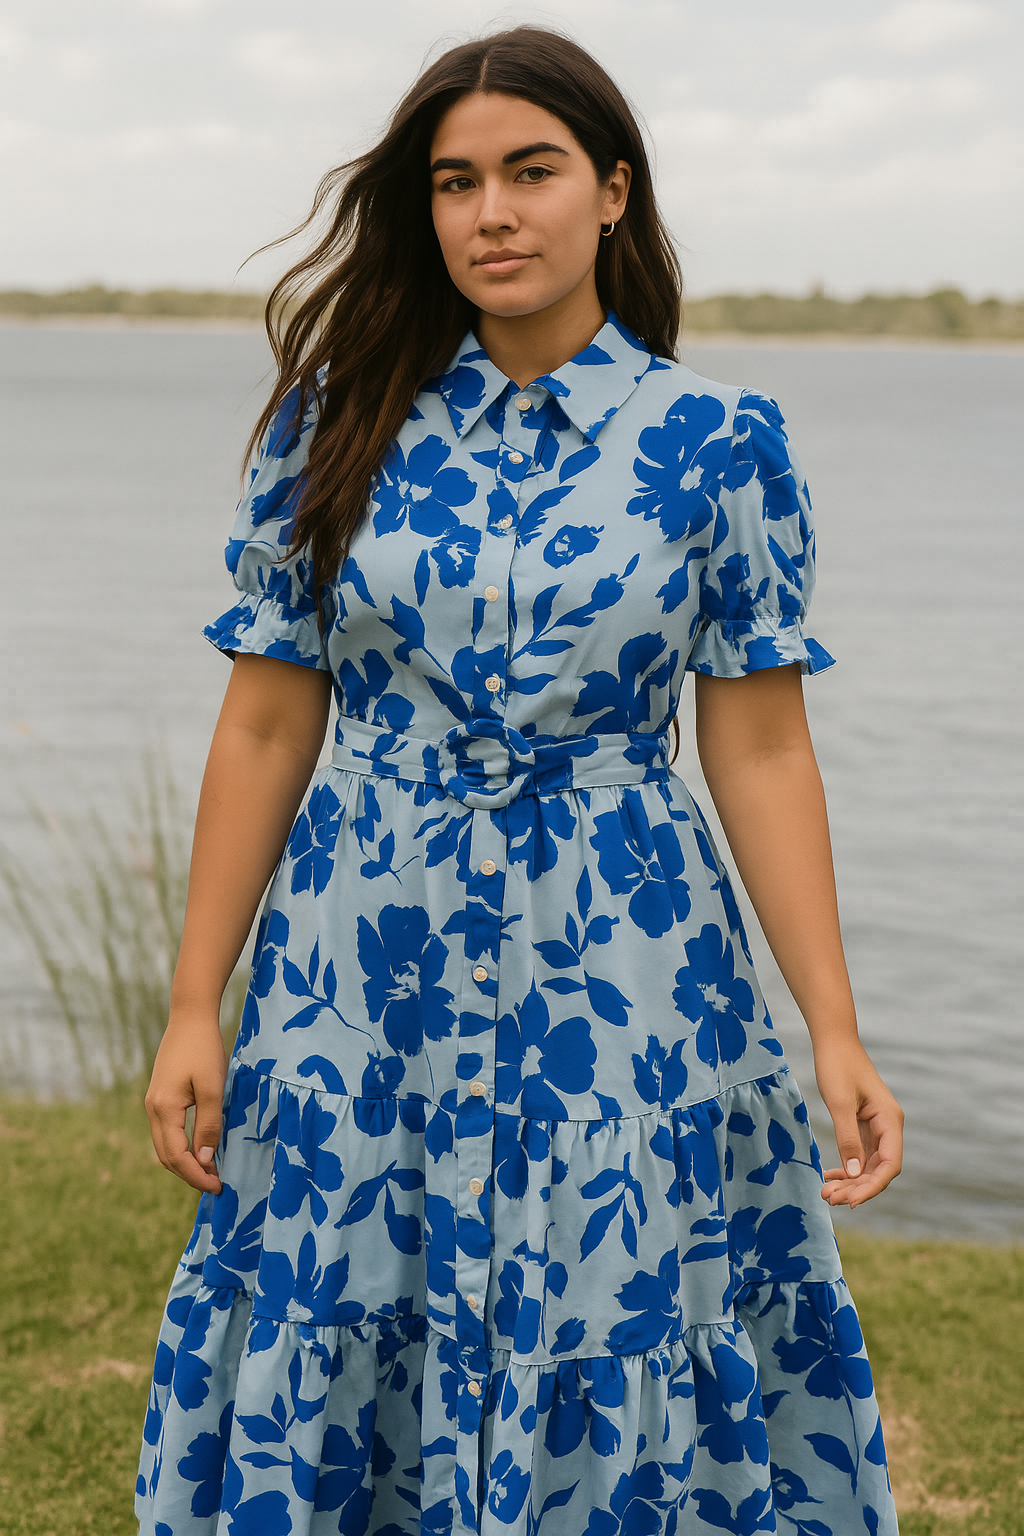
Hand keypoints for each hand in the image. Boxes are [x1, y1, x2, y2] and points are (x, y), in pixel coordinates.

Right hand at [145, 1009, 227, 1193]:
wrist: (190, 1017)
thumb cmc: (204, 1049)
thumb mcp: (213, 1087)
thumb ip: (208, 1124)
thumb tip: (205, 1159)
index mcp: (163, 1109)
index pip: (176, 1156)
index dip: (196, 1176)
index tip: (218, 1186)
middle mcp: (153, 1109)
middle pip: (166, 1156)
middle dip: (190, 1174)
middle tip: (216, 1183)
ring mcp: (154, 1103)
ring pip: (165, 1145)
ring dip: (186, 1162)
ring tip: (211, 1170)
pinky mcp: (161, 1096)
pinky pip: (168, 1131)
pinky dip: (182, 1146)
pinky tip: (201, 1147)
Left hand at [814, 1038, 902, 1208]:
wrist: (833, 1041)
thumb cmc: (837, 1066)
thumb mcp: (839, 1102)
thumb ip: (847, 1138)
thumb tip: (854, 1173)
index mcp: (890, 1120)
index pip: (889, 1164)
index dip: (872, 1187)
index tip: (851, 1202)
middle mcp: (887, 1126)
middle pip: (878, 1169)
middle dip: (856, 1187)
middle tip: (828, 1198)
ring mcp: (876, 1127)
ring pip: (867, 1164)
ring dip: (849, 1181)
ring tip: (826, 1193)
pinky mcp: (862, 1125)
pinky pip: (858, 1154)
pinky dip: (845, 1168)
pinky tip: (829, 1176)